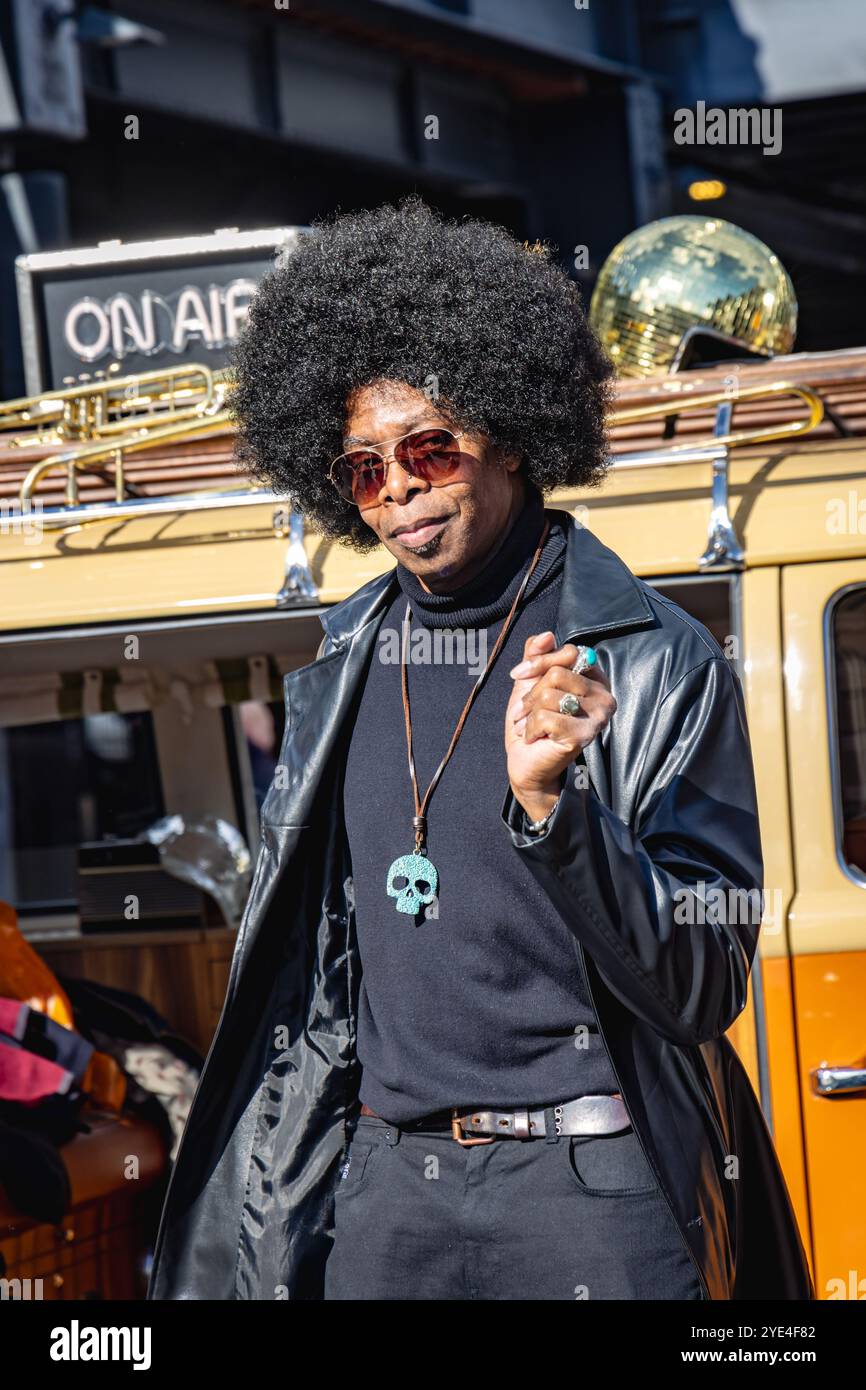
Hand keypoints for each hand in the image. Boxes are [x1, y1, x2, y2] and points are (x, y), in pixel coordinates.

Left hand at [504, 632, 615, 822]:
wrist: (526, 761)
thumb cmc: (531, 720)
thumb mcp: (530, 681)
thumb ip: (538, 654)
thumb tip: (547, 635)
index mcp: (596, 678)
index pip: (571, 652)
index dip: (539, 661)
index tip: (518, 674)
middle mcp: (604, 696)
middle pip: (558, 673)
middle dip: (531, 692)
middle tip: (523, 711)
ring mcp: (598, 717)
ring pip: (550, 695)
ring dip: (528, 713)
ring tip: (529, 726)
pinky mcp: (584, 736)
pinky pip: (546, 717)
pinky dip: (530, 728)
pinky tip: (535, 738)